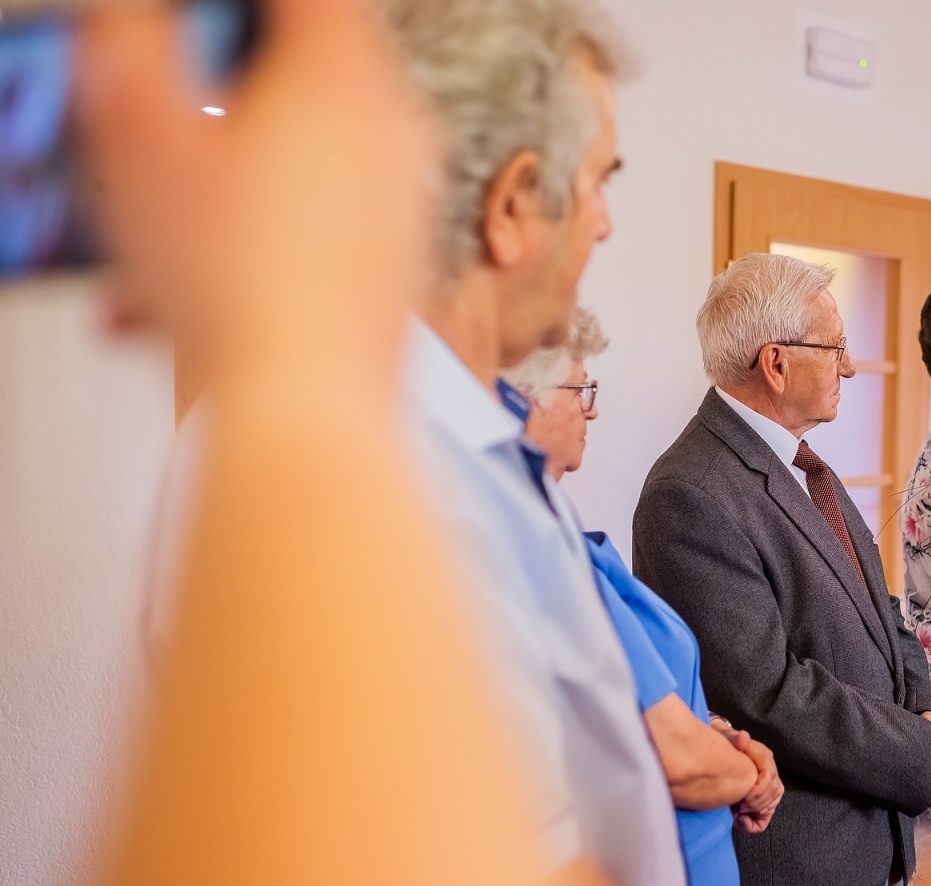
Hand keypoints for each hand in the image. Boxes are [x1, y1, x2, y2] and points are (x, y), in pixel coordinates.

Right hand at [79, 0, 432, 389]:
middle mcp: (394, 132)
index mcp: (343, 75)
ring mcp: (407, 202)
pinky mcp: (398, 266)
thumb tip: (137, 23)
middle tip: (167, 108)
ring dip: (223, 180)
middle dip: (225, 90)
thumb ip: (135, 50)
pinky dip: (255, 240)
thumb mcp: (139, 138)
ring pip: (302, 160)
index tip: (207, 20)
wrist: (304, 411)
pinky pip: (318, 226)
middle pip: (307, 69)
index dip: (248, 3)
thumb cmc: (235, 286)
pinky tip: (176, 297)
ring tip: (151, 234)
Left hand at [728, 731, 782, 832]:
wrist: (720, 752)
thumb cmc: (723, 745)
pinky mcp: (763, 802)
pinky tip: (739, 820)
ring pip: (771, 804)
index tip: (743, 798)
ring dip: (753, 811)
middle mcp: (771, 772)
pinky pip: (764, 818)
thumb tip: (743, 737)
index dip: (757, 791)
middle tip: (737, 806)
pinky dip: (753, 823)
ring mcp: (769, 787)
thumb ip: (733, 737)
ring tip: (736, 810)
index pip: (769, 777)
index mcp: (764, 757)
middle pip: (772, 793)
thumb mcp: (725, 738)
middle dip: (754, 803)